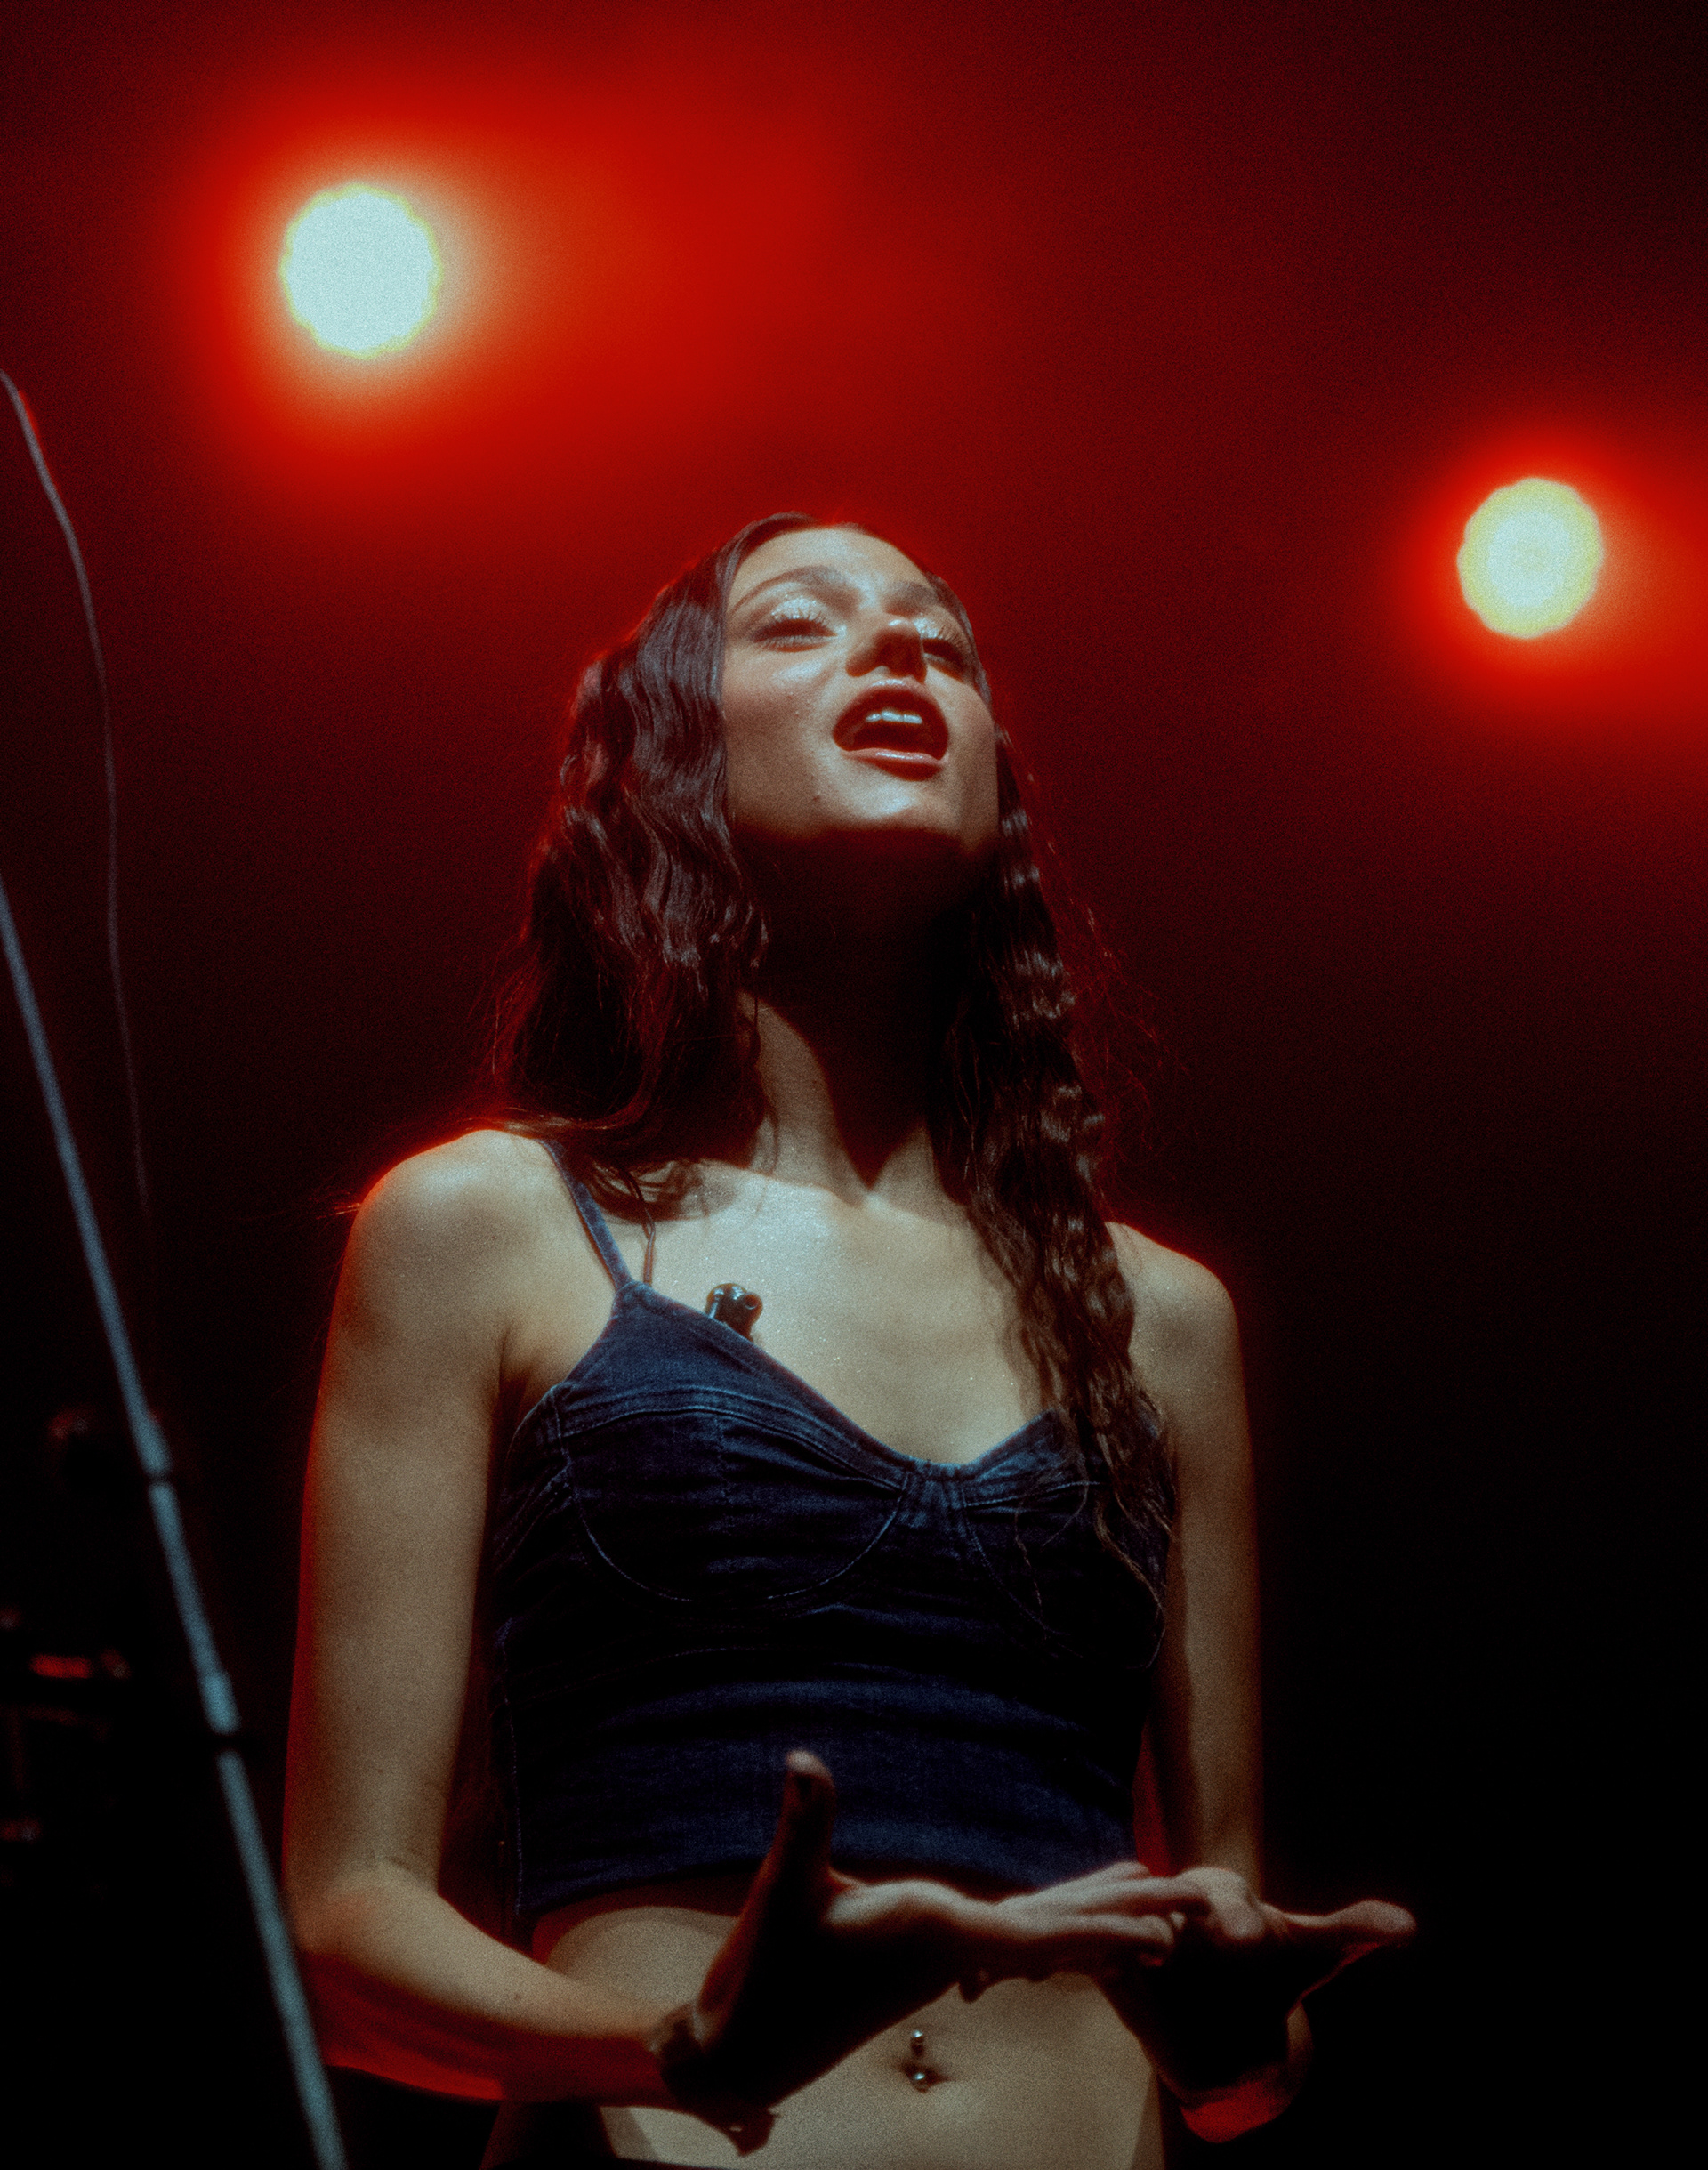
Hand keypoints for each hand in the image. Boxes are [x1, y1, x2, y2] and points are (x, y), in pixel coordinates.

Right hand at [686, 1754, 1215, 2112]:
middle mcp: (956, 1946)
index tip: (1168, 1936)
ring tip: (1165, 1919)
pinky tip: (1073, 1934)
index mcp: (939, 1933)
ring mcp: (946, 1955)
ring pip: (1045, 1936)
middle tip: (1205, 1910)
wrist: (745, 2051)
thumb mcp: (783, 1894)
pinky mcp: (929, 1955)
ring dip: (1104, 1923)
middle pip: (1064, 1934)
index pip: (1039, 1934)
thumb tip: (802, 1762)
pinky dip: (1056, 1931)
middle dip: (1134, 1920)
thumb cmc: (766, 1975)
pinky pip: (1014, 1942)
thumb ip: (804, 1825)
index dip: (1105, 1929)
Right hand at [1100, 1864, 1414, 2107]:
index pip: (1228, 1898)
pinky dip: (1124, 1990)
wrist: (1219, 1993)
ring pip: (1135, 1941)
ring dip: (1141, 1955)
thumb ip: (1354, 1929)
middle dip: (1175, 1924)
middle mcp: (1175, 1908)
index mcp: (1223, 1896)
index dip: (1238, 1916)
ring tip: (1152, 1973)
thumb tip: (1409, 1925)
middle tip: (1179, 1947)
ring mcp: (1141, 1938)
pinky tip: (1134, 2004)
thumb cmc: (1268, 1959)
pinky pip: (1115, 1977)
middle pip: (1171, 1912)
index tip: (1252, 1938)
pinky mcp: (1116, 1972)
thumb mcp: (1309, 1949)